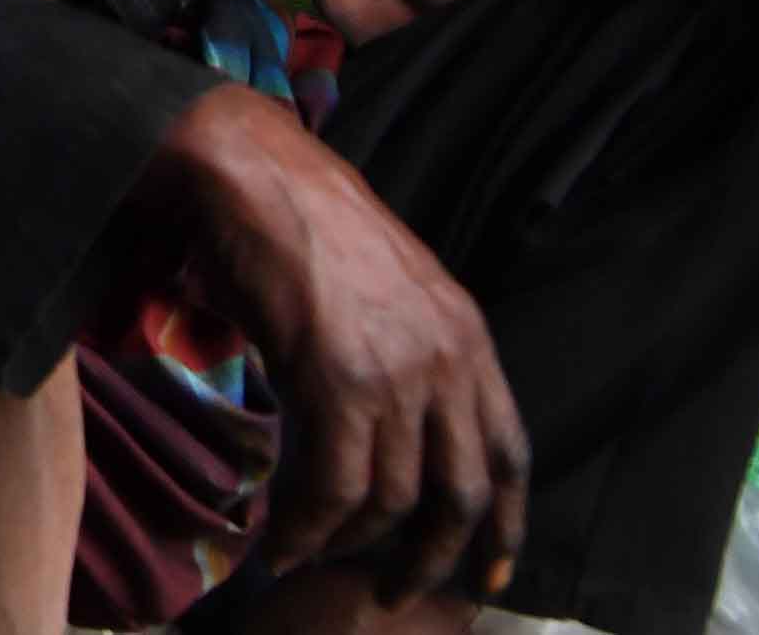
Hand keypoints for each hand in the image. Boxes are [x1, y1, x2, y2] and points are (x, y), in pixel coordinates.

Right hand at [143, 85, 527, 604]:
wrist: (249, 168)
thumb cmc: (300, 214)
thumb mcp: (386, 283)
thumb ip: (406, 347)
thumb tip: (388, 417)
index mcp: (467, 333)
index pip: (509, 452)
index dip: (503, 524)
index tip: (488, 574)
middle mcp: (447, 358)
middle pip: (460, 491)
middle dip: (429, 556)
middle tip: (389, 591)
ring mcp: (396, 370)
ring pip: (392, 498)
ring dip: (347, 544)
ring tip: (305, 559)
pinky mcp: (337, 379)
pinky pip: (334, 484)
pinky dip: (305, 526)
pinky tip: (276, 542)